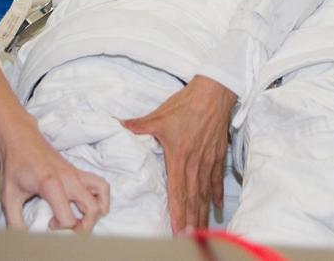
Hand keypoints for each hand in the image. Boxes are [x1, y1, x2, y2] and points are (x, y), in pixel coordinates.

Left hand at [0, 119, 109, 232]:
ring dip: (97, 210)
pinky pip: (100, 183)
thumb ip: (14, 220)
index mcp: (51, 185)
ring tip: (83, 217)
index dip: (60, 228)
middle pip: (92, 209)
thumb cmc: (15, 165)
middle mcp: (69, 178)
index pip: (68, 218)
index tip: (49, 224)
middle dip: (84, 226)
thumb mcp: (8, 196)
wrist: (20, 138)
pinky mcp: (78, 171)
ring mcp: (76, 173)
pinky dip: (101, 196)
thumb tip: (22, 237)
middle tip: (70, 228)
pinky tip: (87, 203)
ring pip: (102, 193)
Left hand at [121, 75, 236, 232]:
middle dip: (191, 221)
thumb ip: (138, 125)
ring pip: (204, 193)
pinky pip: (216, 180)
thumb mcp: (159, 116)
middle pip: (192, 199)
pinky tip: (216, 207)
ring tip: (201, 231)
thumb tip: (117, 125)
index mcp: (178, 158)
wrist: (213, 93)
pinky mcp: (217, 156)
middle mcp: (194, 164)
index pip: (178, 193)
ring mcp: (208, 161)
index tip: (177, 232)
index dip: (178, 214)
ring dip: (203, 213)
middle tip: (189, 239)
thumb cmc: (185, 105)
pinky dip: (216, 194)